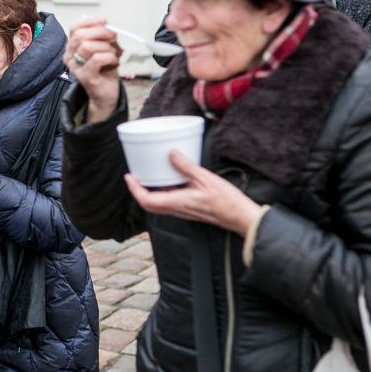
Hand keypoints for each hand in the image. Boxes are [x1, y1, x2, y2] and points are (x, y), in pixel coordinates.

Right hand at [64, 16, 121, 122]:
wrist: (105, 92)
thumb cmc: (104, 69)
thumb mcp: (103, 48)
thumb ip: (103, 37)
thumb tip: (108, 27)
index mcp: (73, 46)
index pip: (74, 28)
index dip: (89, 22)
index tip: (104, 21)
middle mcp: (70, 56)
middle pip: (79, 36)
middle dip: (100, 32)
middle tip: (113, 36)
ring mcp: (76, 67)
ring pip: (87, 46)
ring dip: (105, 46)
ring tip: (112, 53)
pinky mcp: (85, 77)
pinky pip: (96, 59)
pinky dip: (109, 57)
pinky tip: (113, 61)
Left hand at [122, 149, 263, 235]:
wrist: (240, 218)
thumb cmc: (226, 201)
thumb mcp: (206, 178)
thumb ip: (187, 167)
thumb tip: (171, 153)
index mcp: (178, 202)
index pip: (147, 200)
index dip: (134, 189)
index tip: (129, 176)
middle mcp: (177, 209)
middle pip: (149, 204)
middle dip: (138, 191)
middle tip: (135, 176)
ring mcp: (183, 211)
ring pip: (159, 204)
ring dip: (150, 192)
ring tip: (148, 175)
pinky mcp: (189, 209)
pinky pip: (170, 202)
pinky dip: (163, 192)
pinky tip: (170, 179)